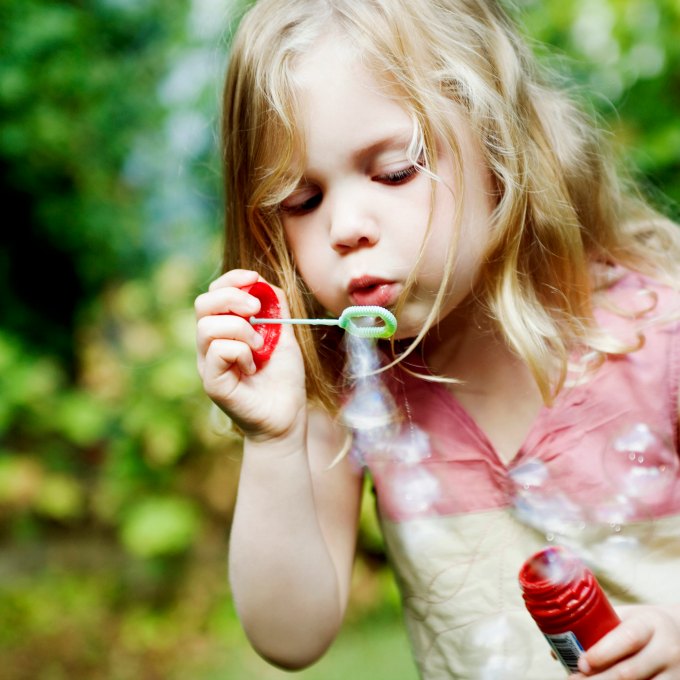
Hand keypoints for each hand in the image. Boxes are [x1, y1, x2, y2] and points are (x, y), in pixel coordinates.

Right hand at [195, 269, 306, 440]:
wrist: (287, 416)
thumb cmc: (284, 377)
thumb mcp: (284, 334)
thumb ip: (274, 307)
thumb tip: (261, 282)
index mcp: (225, 328)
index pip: (214, 292)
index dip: (231, 279)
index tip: (254, 279)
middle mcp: (210, 343)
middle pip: (202, 303)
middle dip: (232, 297)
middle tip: (257, 310)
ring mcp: (207, 362)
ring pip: (207, 326)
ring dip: (241, 330)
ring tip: (259, 347)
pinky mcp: (211, 381)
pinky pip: (217, 350)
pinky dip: (241, 352)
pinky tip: (253, 367)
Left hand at [569, 604, 679, 678]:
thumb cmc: (643, 626)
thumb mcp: (626, 617)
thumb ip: (596, 628)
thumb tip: (555, 650)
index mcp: (650, 625)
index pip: (626, 639)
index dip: (602, 654)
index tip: (580, 663)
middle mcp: (666, 650)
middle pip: (629, 672)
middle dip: (598, 679)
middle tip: (573, 679)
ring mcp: (674, 674)